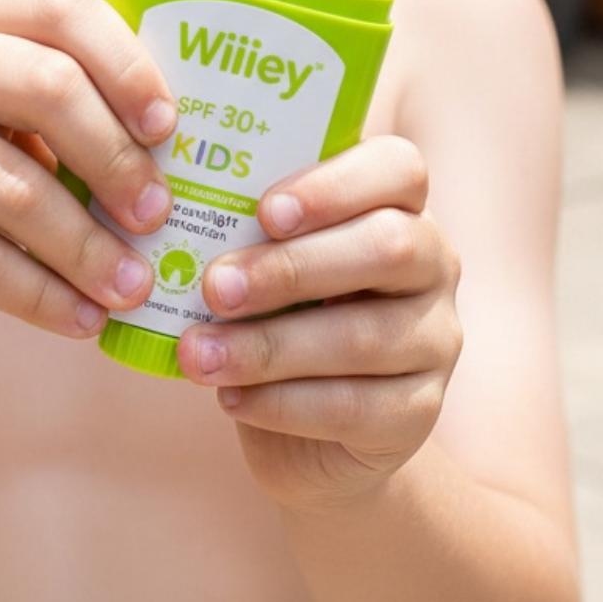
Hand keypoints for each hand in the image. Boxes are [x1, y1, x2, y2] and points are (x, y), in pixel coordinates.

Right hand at [0, 0, 179, 348]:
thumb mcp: (8, 117)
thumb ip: (77, 108)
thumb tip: (193, 149)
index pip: (62, 8)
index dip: (126, 63)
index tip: (170, 127)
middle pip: (48, 87)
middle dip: (117, 159)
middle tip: (160, 215)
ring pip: (19, 189)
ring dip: (90, 248)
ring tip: (136, 286)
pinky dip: (45, 298)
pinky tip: (85, 320)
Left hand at [174, 135, 462, 512]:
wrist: (316, 433)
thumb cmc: (279, 312)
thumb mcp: (266, 257)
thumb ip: (243, 226)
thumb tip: (166, 201)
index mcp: (399, 204)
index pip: (397, 168)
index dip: (335, 185)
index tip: (264, 211)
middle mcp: (432, 264)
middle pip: (387, 247)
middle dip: (290, 268)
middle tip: (213, 287)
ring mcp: (436, 340)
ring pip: (364, 336)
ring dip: (268, 346)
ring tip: (197, 354)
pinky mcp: (421, 413)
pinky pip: (356, 407)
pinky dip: (283, 403)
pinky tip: (230, 399)